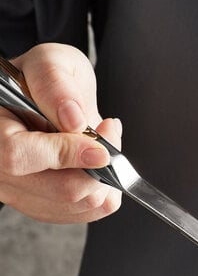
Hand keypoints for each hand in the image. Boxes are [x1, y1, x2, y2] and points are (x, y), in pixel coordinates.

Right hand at [0, 43, 121, 222]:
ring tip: (102, 143)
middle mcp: (0, 171)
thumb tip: (72, 119)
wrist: (52, 101)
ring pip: (78, 204)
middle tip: (108, 133)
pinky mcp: (45, 207)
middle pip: (59, 190)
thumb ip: (55, 84)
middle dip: (98, 167)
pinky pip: (88, 213)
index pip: (19, 155)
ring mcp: (21, 194)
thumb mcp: (49, 62)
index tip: (100, 147)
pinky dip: (106, 191)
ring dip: (105, 177)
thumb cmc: (46, 80)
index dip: (66, 154)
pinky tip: (99, 165)